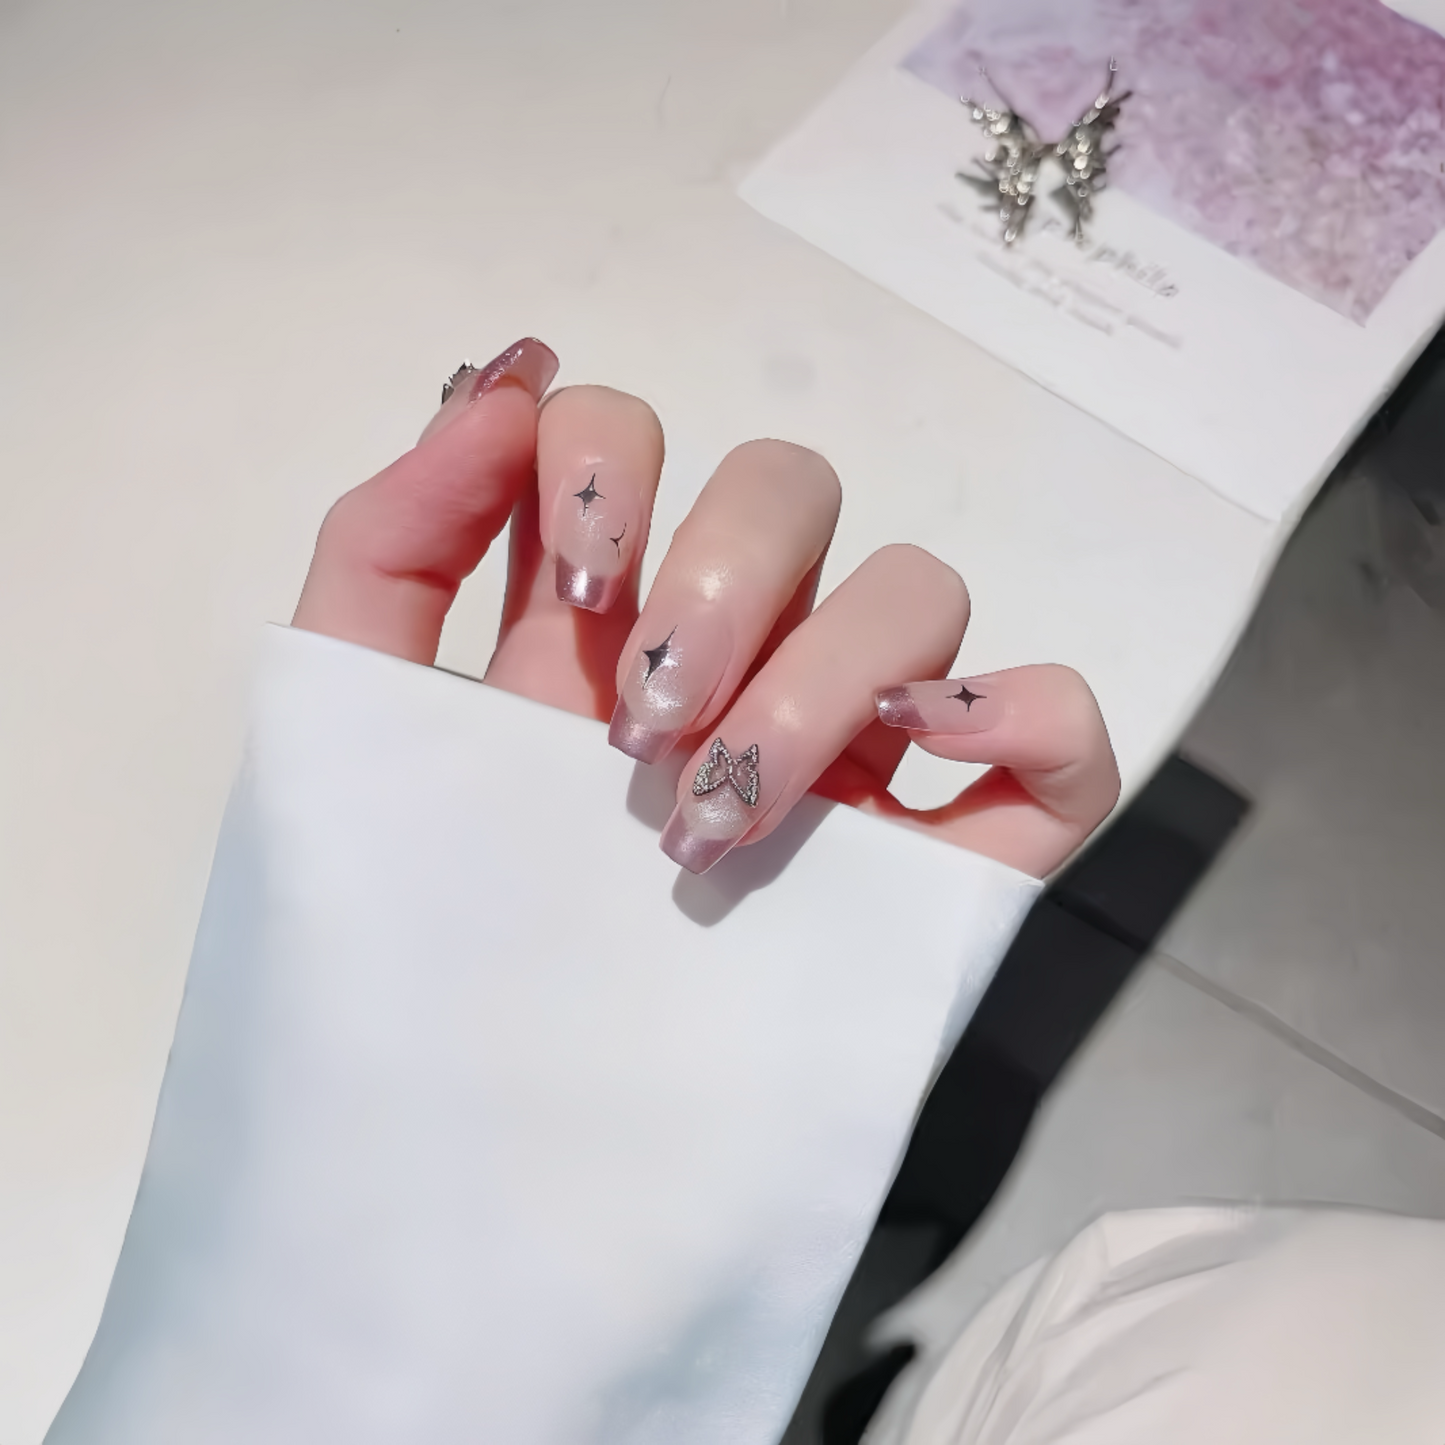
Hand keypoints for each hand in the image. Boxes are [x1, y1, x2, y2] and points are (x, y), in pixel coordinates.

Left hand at [292, 339, 1119, 876]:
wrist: (495, 1181)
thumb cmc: (419, 958)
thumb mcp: (355, 731)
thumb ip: (390, 545)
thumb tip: (511, 378)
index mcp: (595, 625)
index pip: (633, 436)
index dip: (612, 463)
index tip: (577, 599)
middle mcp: (730, 661)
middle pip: (791, 488)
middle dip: (726, 579)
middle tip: (642, 735)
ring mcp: (852, 757)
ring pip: (918, 589)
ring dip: (828, 673)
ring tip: (728, 815)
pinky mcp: (951, 862)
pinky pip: (1061, 733)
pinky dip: (1028, 710)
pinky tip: (921, 760)